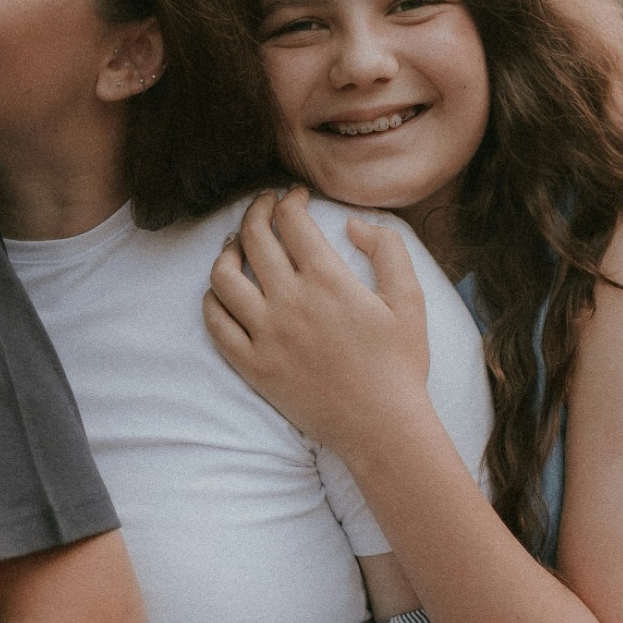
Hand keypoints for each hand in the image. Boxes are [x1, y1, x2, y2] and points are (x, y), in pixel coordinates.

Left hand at [205, 187, 430, 456]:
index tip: (294, 197)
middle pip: (253, 238)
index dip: (288, 199)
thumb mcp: (410, 299)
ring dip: (227, 251)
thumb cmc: (400, 363)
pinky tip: (222, 292)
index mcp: (328, 279)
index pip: (290, 220)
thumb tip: (352, 223)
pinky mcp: (252, 365)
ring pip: (223, 277)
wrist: (381, 425)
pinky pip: (216, 323)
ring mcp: (266, 335)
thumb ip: (387, 249)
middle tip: (263, 206)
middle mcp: (290, 302)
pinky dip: (213, 299)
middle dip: (256, 210)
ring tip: (237, 245)